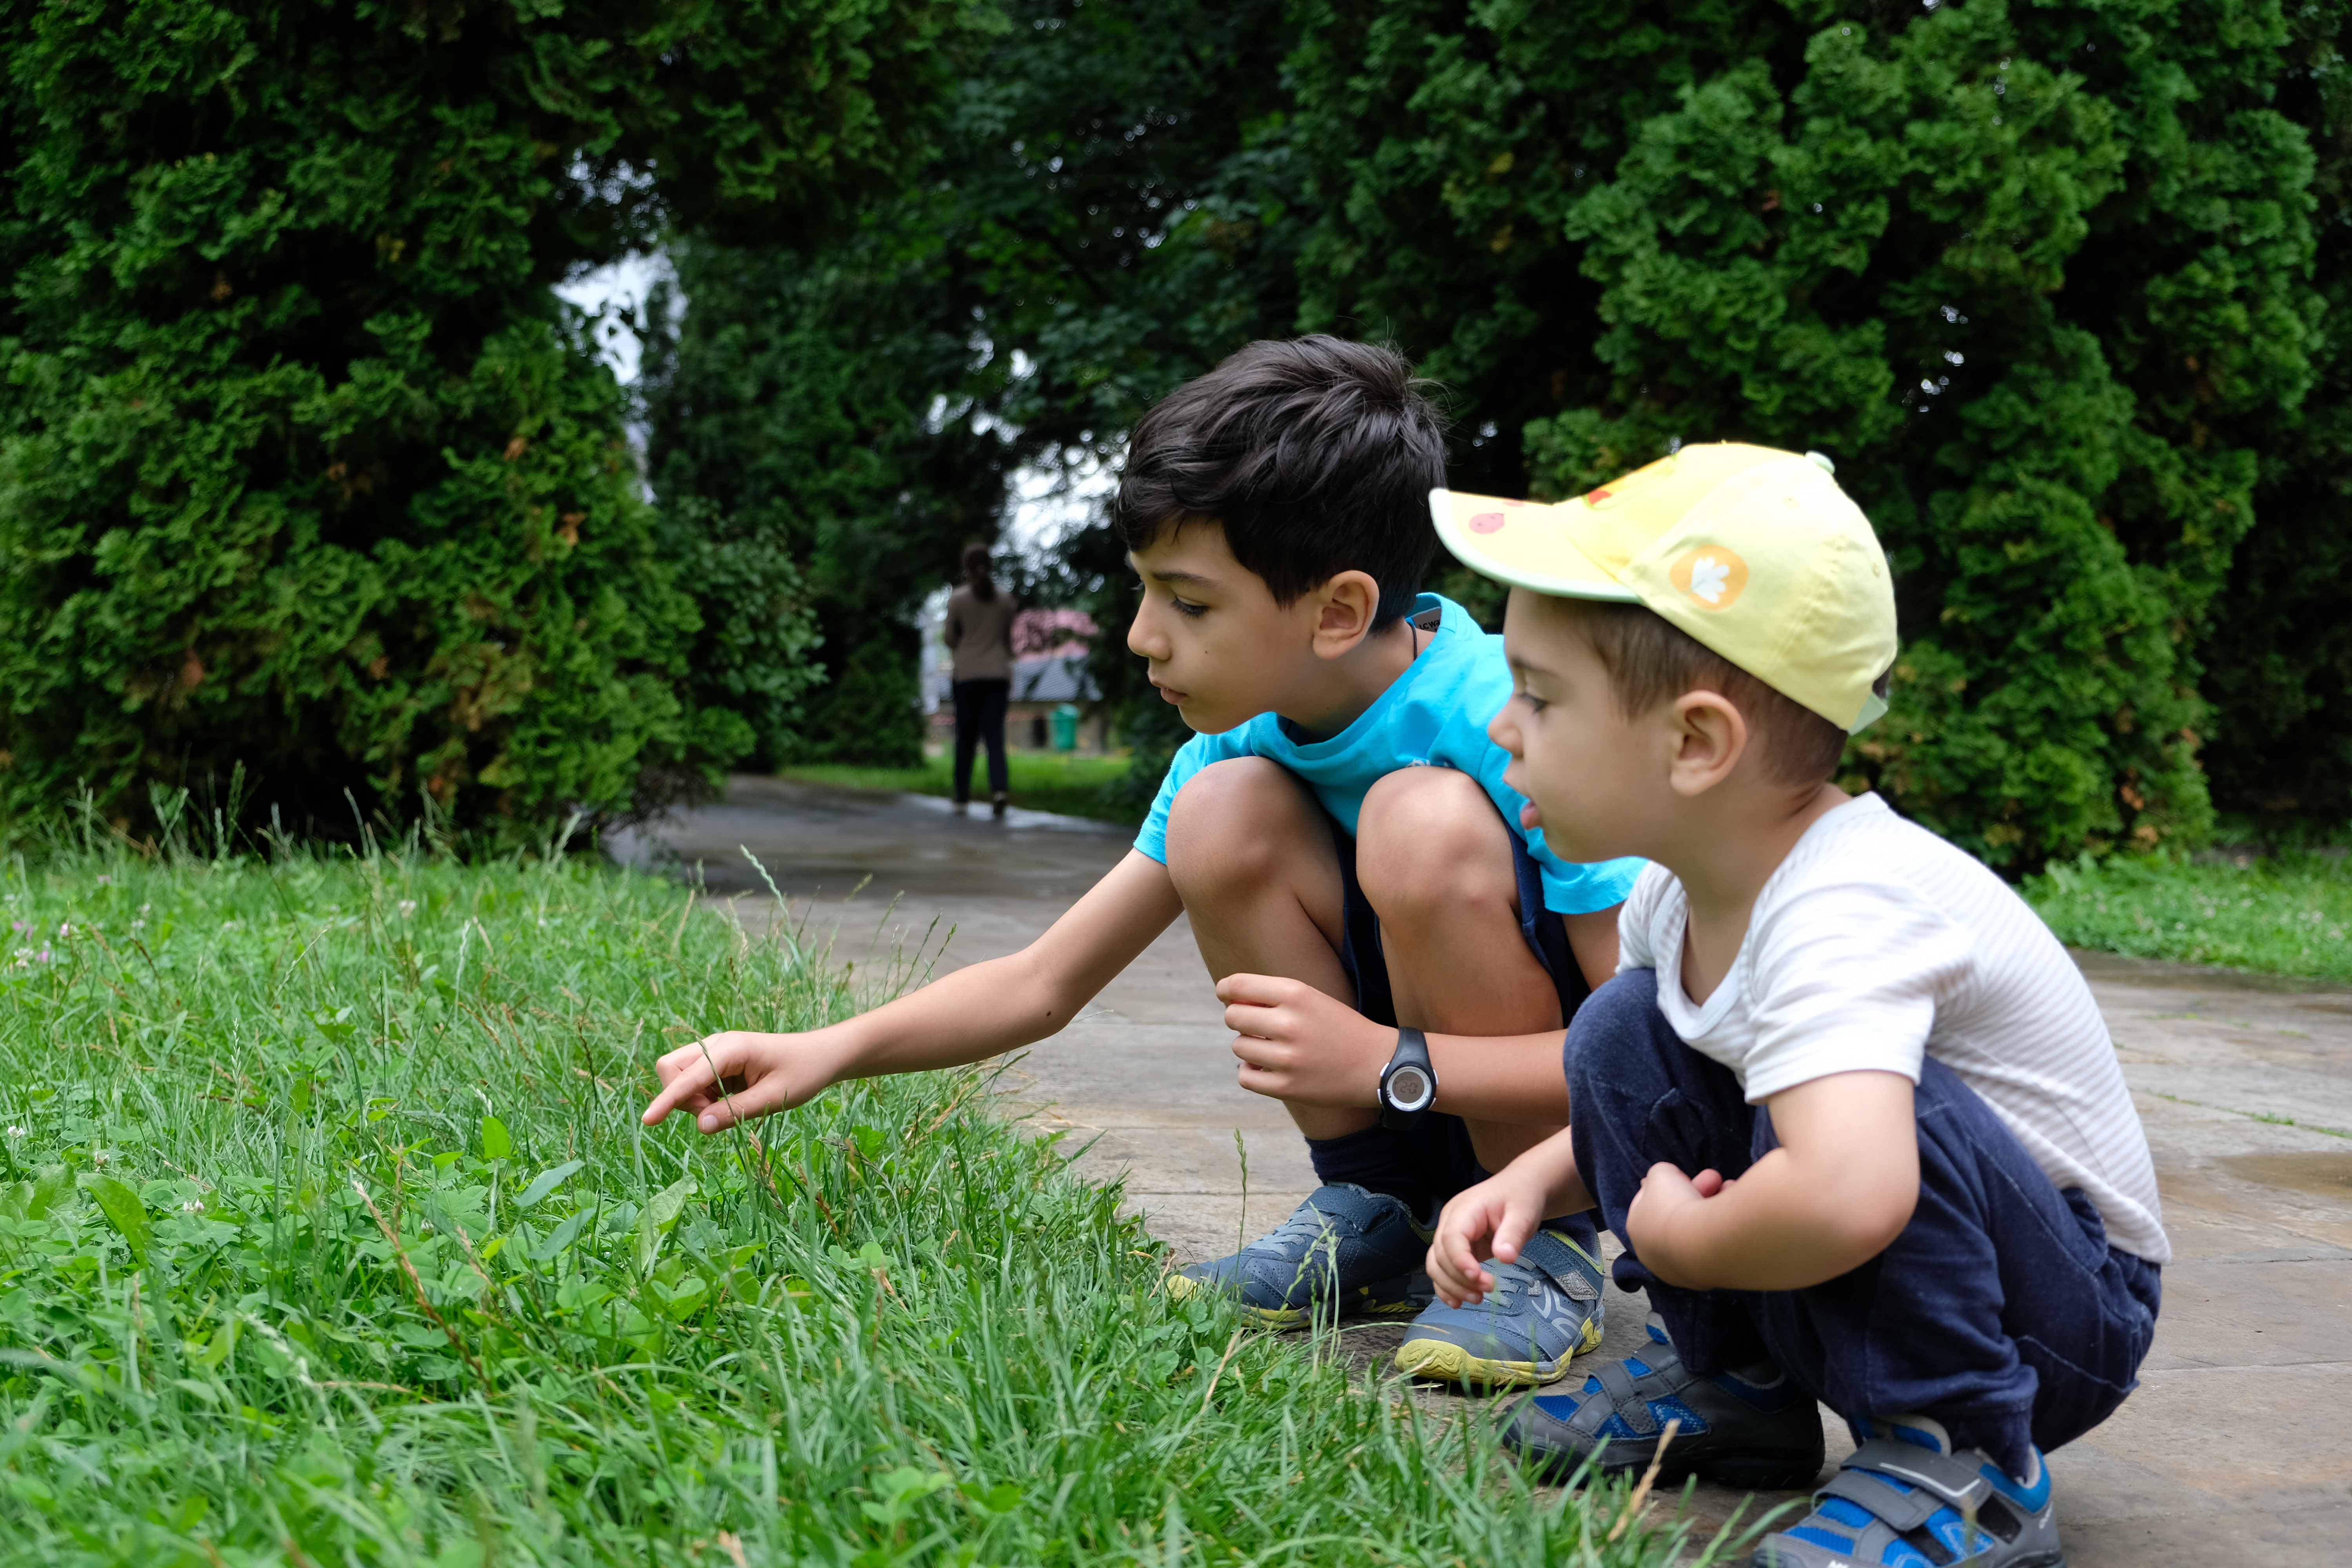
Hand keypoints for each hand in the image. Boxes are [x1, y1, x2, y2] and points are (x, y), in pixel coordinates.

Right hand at [640, 1029, 841, 1132]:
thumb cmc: (803, 1073)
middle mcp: (716, 1044)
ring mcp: (715, 1050)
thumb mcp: (774, 1098)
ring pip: (679, 1075)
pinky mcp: (717, 1060)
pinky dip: (702, 1096)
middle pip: (671, 1068)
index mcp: (731, 1048)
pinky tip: (730, 1100)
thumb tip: (700, 1126)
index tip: (648, 1121)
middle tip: (716, 1113)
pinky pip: (693, 1080)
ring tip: (730, 1106)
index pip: (687, 1076)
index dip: (667, 1100)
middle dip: (680, 1097)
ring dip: (692, 1099)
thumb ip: (736, 1112)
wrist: (821, 1055)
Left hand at [1215, 973, 1388, 1107]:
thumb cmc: (1339, 1027)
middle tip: (1259, 1026)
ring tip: (1273, 1048)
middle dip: (1240, 1019)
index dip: (1226, 990)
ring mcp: (1287, 1058)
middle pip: (1232, 1017)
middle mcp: (1289, 1023)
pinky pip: (1245, 1076)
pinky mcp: (1287, 1087)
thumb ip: (1271, 995)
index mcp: (1296, 994)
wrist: (1376, 1064)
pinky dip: (1252, 1072)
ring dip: (1249, 1047)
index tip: (1227, 995)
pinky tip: (1268, 1068)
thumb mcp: (1311, 998)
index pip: (1237, 986)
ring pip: (1238, 1047)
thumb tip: (1228, 1000)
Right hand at [1426, 1163, 1552, 1306]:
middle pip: (1441, 1255)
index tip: (1479, 1278)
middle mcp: (1450, 1222)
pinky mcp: (1456, 1249)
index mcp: (1464, 1209)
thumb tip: (1504, 1258)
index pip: (1451, 1237)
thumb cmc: (1520, 1198)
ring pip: (1436, 1265)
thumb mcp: (1523, 1213)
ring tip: (1477, 1299)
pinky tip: (1458, 1302)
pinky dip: (1446, 1287)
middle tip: (1488, 1290)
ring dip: (1451, 1286)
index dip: (1460, 1260)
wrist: (1520, 1190)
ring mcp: (1450, 1236)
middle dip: (1460, 1278)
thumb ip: (1513, 1234)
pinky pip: (1442, 1270)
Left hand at [1623, 1162, 1729, 1287]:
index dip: (1663, 1186)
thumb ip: (1660, 1174)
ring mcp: (1681, 1269)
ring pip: (1699, 1230)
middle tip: (1714, 1178)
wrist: (1703, 1244)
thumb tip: (1667, 1179)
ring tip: (1729, 1187)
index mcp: (1637, 1230)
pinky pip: (1715, 1244)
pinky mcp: (1706, 1276)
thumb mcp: (1661, 1174)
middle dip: (1696, 1191)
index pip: (1647, 1204)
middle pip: (1677, 1216)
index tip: (1681, 1176)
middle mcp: (1656, 1254)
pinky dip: (1724, 1225)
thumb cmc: (1674, 1205)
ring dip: (1714, 1205)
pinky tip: (1734, 1210)